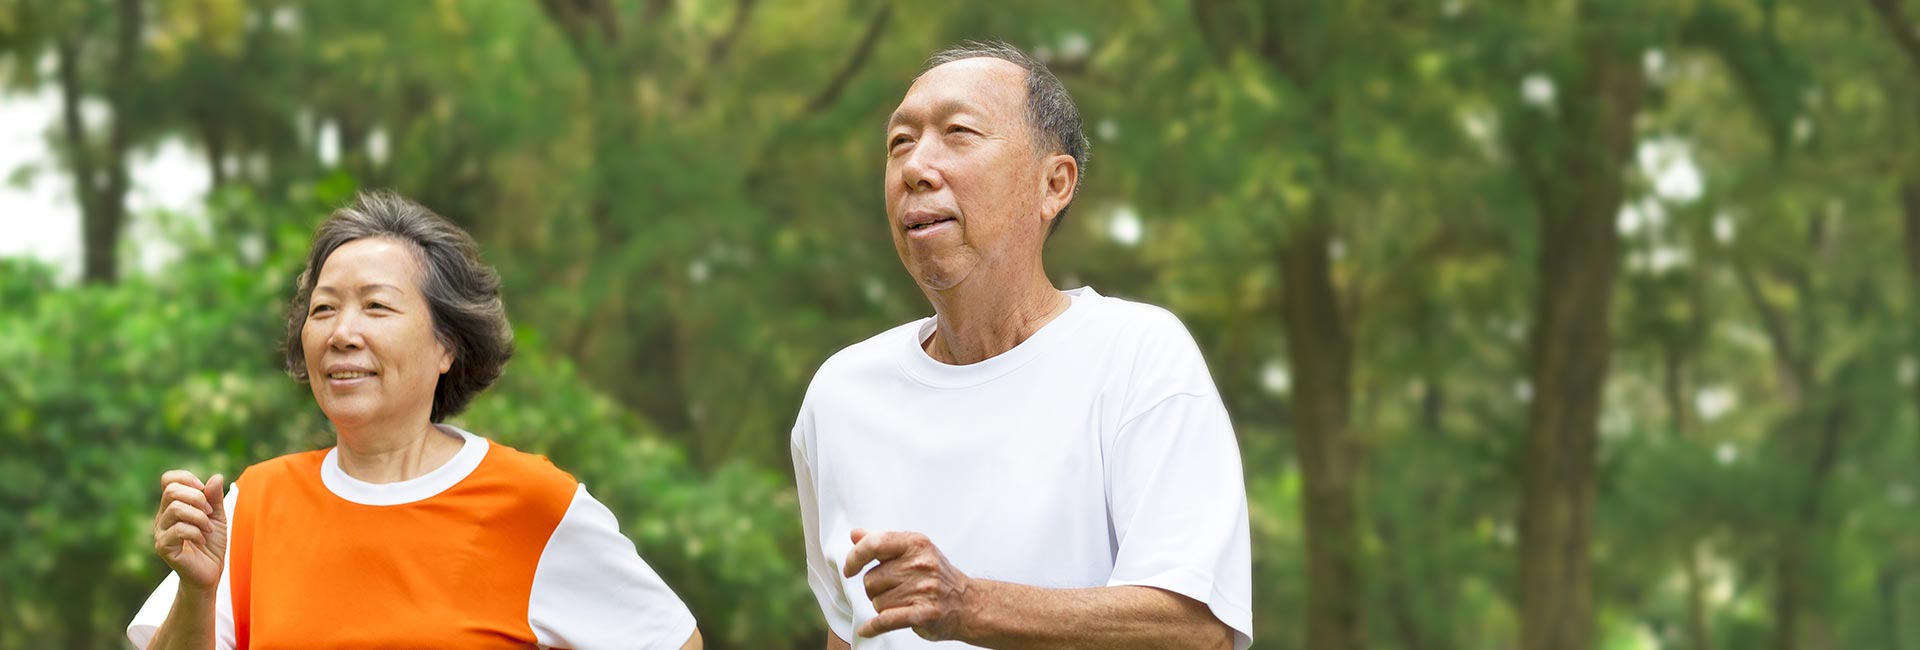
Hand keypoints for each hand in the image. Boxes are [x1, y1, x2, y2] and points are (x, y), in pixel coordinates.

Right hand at [153, 470, 226, 593]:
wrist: (209, 573)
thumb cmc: (211, 544)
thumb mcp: (217, 517)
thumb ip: (214, 498)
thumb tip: (216, 476)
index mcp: (173, 506)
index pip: (168, 480)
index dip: (187, 479)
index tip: (204, 491)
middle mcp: (163, 517)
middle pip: (172, 491)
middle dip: (197, 498)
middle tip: (209, 513)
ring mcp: (161, 532)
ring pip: (175, 508)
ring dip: (199, 517)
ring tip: (208, 530)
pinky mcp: (163, 547)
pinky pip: (178, 529)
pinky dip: (196, 532)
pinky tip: (202, 540)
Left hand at [842, 528, 974, 640]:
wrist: (968, 603)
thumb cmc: (937, 576)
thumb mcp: (913, 551)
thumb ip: (882, 543)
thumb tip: (855, 534)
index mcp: (916, 544)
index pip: (874, 544)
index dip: (855, 557)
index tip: (850, 569)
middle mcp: (921, 564)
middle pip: (871, 579)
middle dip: (875, 589)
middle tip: (894, 590)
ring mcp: (924, 589)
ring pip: (877, 602)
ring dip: (883, 606)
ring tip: (902, 603)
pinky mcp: (925, 613)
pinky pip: (886, 620)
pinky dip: (873, 627)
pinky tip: (867, 629)